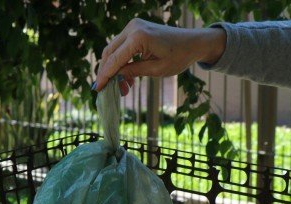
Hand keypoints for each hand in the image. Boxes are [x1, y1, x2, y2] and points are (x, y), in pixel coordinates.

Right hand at [95, 19, 225, 93]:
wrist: (193, 42)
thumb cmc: (179, 56)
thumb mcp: (157, 69)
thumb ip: (134, 72)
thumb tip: (116, 77)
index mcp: (139, 37)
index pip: (115, 59)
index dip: (105, 76)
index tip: (97, 89)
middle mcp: (133, 28)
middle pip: (109, 52)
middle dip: (107, 72)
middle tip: (107, 90)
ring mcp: (133, 26)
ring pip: (113, 49)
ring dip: (113, 68)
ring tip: (121, 87)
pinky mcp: (135, 28)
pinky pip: (121, 46)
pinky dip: (120, 61)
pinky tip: (126, 77)